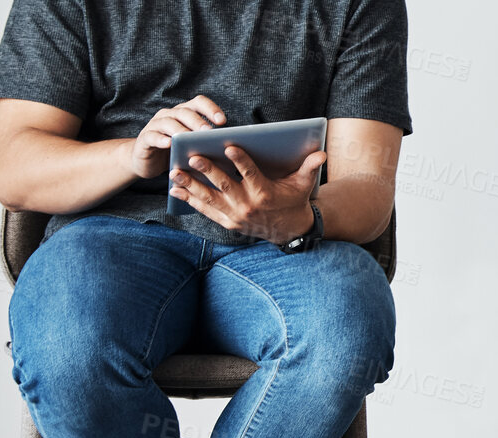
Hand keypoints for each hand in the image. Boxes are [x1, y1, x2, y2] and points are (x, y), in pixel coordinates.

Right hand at [129, 95, 226, 178]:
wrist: (148, 161)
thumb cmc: (176, 153)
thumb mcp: (194, 147)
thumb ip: (208, 143)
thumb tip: (234, 149)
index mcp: (185, 113)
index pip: (198, 103)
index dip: (210, 108)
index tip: (223, 121)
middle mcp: (170, 115)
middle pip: (185, 112)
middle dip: (198, 121)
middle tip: (209, 131)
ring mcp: (156, 125)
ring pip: (168, 122)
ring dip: (181, 130)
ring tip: (191, 139)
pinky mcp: (145, 138)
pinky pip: (153, 136)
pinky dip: (161, 139)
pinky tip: (169, 143)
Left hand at [169, 146, 326, 244]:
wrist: (289, 231)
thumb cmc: (294, 201)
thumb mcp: (303, 185)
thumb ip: (309, 168)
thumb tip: (322, 154)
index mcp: (265, 193)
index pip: (250, 174)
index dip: (240, 160)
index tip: (228, 146)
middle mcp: (248, 205)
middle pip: (224, 185)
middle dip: (207, 170)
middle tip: (193, 157)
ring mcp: (235, 216)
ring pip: (210, 198)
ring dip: (191, 185)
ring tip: (175, 172)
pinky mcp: (227, 222)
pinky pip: (206, 210)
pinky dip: (191, 200)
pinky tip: (177, 189)